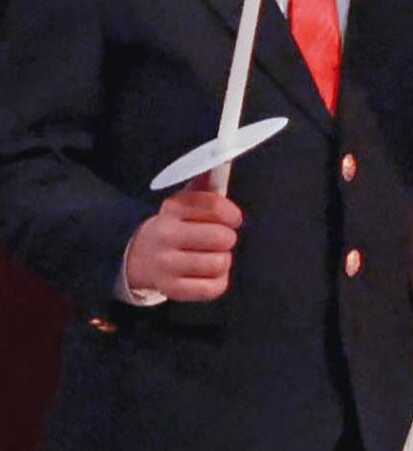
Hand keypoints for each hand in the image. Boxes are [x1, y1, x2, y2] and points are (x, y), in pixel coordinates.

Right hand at [124, 182, 242, 301]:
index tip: (234, 219)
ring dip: (224, 259)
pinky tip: (212, 273)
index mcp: (172, 208)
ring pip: (219, 262)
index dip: (232, 213)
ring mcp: (167, 265)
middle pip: (220, 237)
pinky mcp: (171, 289)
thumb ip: (206, 183)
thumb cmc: (175, 224)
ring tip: (214, 255)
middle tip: (222, 238)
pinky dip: (219, 281)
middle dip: (228, 237)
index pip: (213, 206)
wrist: (140, 255)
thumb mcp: (185, 200)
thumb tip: (223, 160)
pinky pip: (212, 288)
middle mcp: (167, 235)